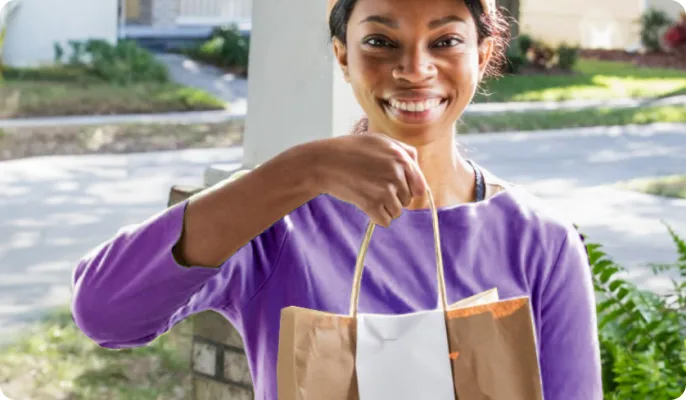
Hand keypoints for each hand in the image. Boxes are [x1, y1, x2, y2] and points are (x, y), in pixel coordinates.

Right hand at [310, 133, 427, 226]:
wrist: (324, 162)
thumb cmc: (350, 150)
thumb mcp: (380, 140)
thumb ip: (403, 151)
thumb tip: (418, 169)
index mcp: (401, 158)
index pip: (420, 187)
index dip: (409, 191)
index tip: (396, 190)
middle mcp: (396, 173)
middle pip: (407, 200)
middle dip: (394, 198)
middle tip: (374, 189)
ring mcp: (385, 190)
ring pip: (396, 212)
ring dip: (384, 208)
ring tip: (368, 195)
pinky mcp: (372, 204)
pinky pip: (384, 221)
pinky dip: (376, 217)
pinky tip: (365, 205)